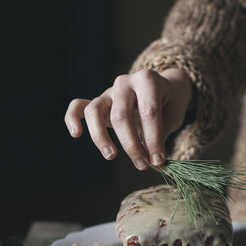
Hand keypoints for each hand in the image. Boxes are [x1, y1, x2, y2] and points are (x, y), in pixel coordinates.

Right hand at [64, 68, 192, 169]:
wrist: (164, 89)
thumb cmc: (169, 104)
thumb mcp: (173, 116)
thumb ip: (161, 137)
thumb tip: (154, 164)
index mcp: (148, 80)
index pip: (148, 112)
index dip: (153, 139)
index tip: (158, 160)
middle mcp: (125, 82)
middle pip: (121, 115)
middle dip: (131, 144)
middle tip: (142, 165)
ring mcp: (109, 91)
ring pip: (95, 111)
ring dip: (101, 137)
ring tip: (111, 156)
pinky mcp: (98, 101)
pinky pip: (78, 106)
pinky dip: (72, 118)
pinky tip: (76, 133)